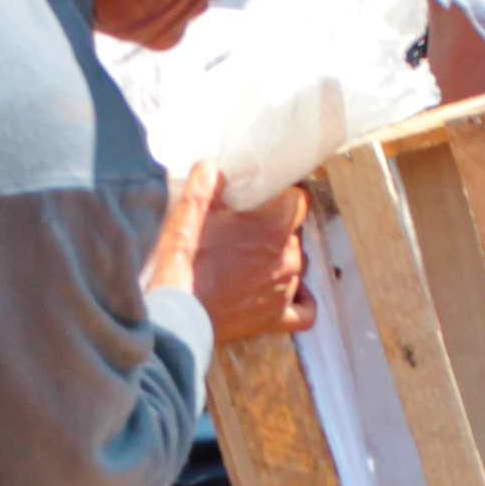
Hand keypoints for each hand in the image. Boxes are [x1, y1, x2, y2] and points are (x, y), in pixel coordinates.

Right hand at [182, 175, 315, 344]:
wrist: (178, 316)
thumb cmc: (184, 266)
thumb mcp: (188, 217)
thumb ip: (203, 187)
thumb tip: (210, 167)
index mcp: (273, 228)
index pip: (299, 200)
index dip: (285, 195)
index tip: (270, 196)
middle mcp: (288, 257)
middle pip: (295, 233)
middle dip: (274, 229)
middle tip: (246, 231)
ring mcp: (285, 290)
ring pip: (298, 266)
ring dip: (281, 259)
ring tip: (254, 261)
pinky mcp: (277, 318)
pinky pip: (306, 310)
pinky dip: (302, 299)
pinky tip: (291, 294)